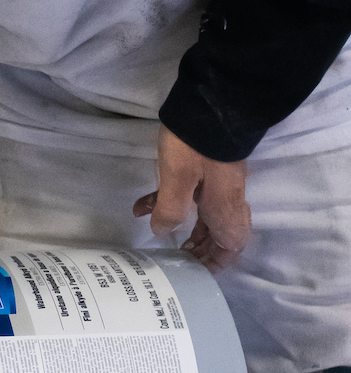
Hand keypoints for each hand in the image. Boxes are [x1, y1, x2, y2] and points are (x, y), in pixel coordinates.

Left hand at [132, 125, 250, 272]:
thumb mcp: (176, 179)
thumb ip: (169, 210)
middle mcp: (226, 198)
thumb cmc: (195, 144)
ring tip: (159, 237)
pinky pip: (192, 194)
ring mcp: (218, 181)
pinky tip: (142, 205)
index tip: (194, 274)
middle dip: (197, 249)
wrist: (212, 99)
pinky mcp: (207, 167)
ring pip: (204, 214)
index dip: (215, 264)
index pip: (230, 247)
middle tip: (173, 259)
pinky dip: (171, 202)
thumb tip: (162, 232)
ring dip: (183, 227)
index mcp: (225, 207)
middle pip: (218, 234)